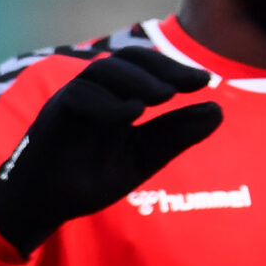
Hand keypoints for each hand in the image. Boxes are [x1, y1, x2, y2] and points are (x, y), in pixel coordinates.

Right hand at [0, 50, 223, 255]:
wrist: (47, 204)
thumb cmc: (92, 177)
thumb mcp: (145, 157)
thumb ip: (177, 134)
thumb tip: (218, 111)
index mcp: (116, 97)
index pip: (145, 68)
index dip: (174, 69)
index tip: (205, 82)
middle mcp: (94, 92)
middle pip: (125, 60)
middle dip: (161, 67)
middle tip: (192, 83)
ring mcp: (71, 101)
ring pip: (102, 72)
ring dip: (136, 81)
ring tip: (165, 97)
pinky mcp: (52, 117)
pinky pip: (77, 97)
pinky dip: (107, 104)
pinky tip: (133, 114)